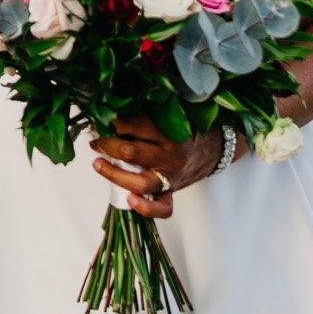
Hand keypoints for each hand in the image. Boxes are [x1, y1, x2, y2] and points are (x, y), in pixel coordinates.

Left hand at [89, 115, 234, 218]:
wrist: (216, 147)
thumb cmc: (189, 127)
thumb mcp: (173, 112)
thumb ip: (148, 110)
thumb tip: (115, 105)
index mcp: (171, 131)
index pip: (135, 125)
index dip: (113, 122)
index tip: (102, 118)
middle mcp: (171, 156)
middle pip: (131, 152)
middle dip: (107, 145)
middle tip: (96, 139)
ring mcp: (172, 176)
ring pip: (140, 181)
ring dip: (114, 173)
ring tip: (97, 163)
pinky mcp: (173, 191)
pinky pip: (162, 207)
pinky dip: (145, 208)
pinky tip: (130, 200)